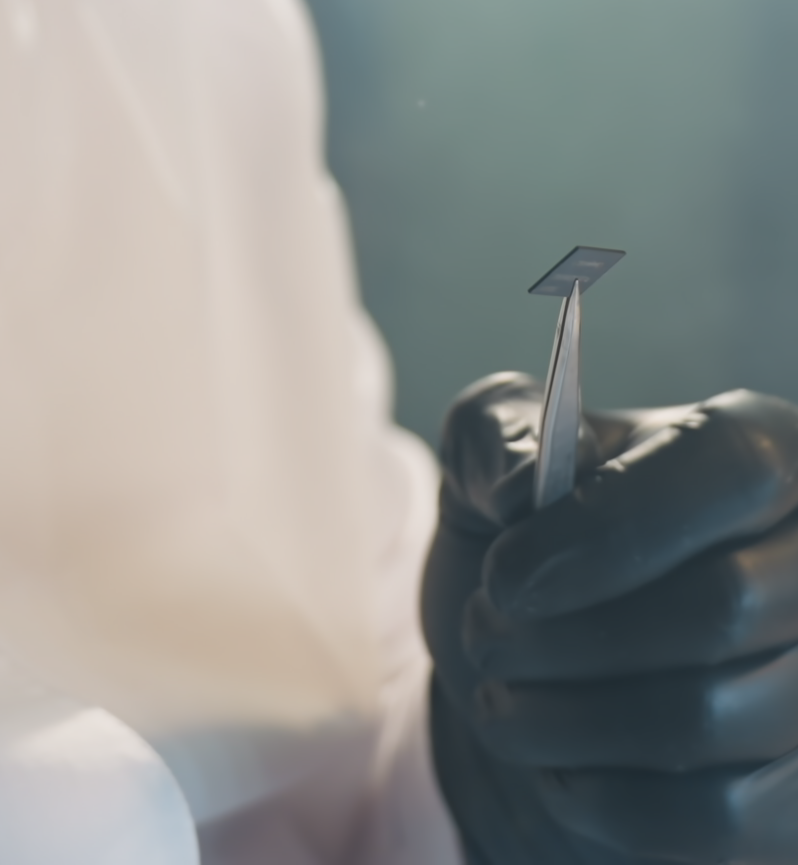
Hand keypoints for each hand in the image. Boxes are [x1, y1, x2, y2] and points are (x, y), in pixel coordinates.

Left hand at [422, 373, 797, 862]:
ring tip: (501, 701)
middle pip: (719, 608)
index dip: (608, 531)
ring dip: (572, 721)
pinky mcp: (797, 800)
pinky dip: (611, 801)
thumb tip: (521, 480)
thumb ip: (495, 434)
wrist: (548, 674)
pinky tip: (556, 769)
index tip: (504, 579)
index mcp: (761, 446)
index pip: (728, 471)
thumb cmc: (533, 549)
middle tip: (486, 639)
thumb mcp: (492, 464)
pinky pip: (720, 818)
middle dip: (569, 637)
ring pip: (711, 719)